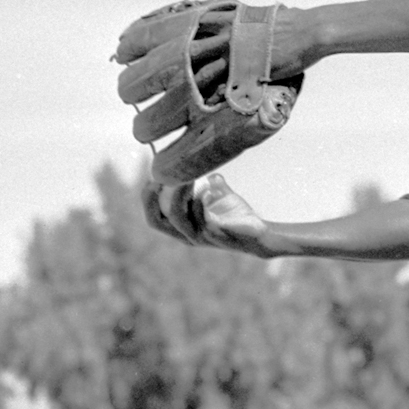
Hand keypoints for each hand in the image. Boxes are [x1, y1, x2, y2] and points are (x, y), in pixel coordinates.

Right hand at [145, 172, 272, 254]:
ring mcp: (201, 237)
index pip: (154, 218)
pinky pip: (202, 219)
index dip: (147, 199)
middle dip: (151, 199)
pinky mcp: (216, 235)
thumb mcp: (220, 197)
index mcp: (183, 228)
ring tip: (185, 176)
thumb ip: (212, 184)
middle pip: (156, 221)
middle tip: (157, 177)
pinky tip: (209, 189)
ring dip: (178, 193)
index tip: (152, 177)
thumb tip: (209, 171)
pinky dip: (201, 201)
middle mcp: (187, 235)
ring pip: (177, 217)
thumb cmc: (237, 216)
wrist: (261, 234)